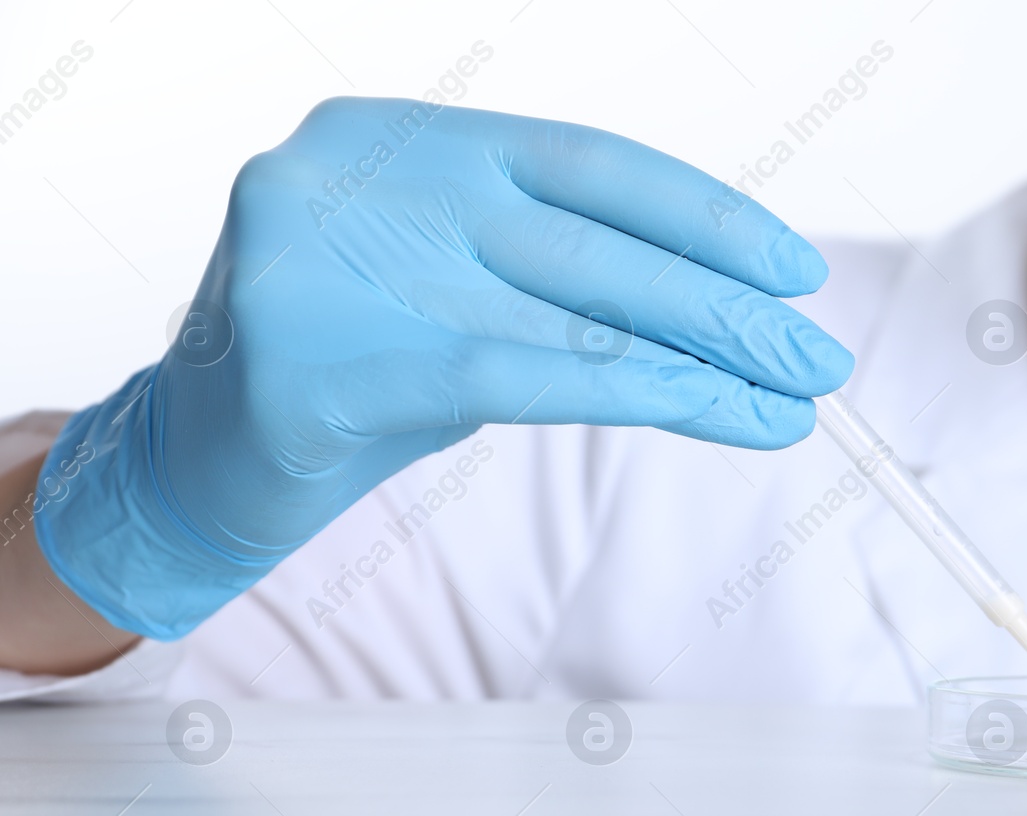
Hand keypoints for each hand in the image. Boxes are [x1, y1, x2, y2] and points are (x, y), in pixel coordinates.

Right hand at [34, 97, 852, 640]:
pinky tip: (719, 415)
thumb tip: (721, 310)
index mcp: (403, 136)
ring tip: (795, 399)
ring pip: (575, 312)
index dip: (705, 217)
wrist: (197, 458)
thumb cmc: (348, 372)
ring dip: (707, 361)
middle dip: (725, 308)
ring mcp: (334, 259)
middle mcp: (368, 175)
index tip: (794, 270)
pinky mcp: (323, 365)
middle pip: (597, 245)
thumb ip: (554, 278)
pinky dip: (638, 392)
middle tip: (820, 358)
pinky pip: (521, 374)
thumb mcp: (453, 297)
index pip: (590, 164)